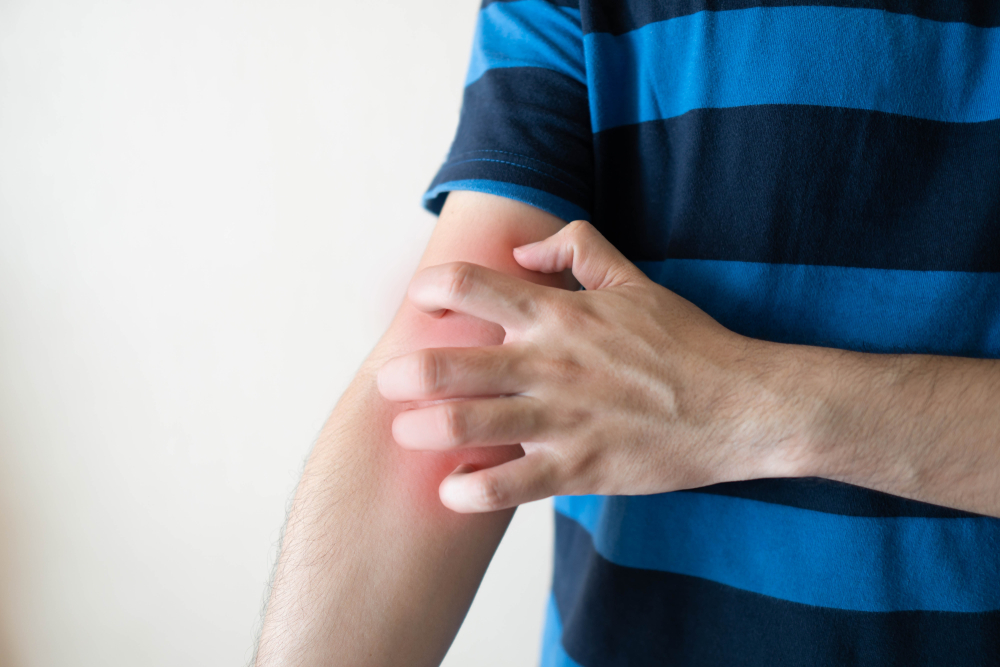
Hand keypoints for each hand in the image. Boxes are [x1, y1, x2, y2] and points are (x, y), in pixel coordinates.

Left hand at [377, 221, 799, 511]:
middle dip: (406, 373)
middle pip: (450, 363)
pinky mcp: (578, 468)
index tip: (420, 301)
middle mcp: (550, 363)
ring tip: (408, 432)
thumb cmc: (686, 343)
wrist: (740, 406)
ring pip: (467, 425)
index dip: (430, 288)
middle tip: (390, 381)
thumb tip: (524, 247)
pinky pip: (508, 485)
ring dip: (423, 429)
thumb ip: (578, 249)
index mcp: (559, 314)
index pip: (470, 284)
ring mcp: (561, 419)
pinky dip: (469, 491)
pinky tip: (452, 489)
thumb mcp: (635, 280)